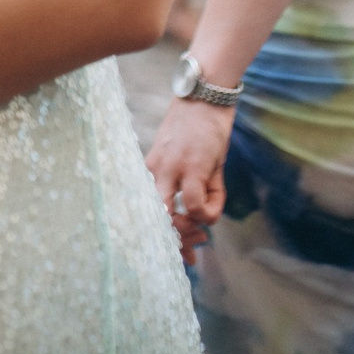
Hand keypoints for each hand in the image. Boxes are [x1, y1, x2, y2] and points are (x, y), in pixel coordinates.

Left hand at [144, 97, 234, 264]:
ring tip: (202, 228)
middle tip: (191, 252)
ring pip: (169, 217)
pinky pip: (194, 205)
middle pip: (150, 220)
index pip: (143, 214)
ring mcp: (170, 170)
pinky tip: (211, 205)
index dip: (159, 241)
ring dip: (189, 229)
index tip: (179, 255)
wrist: (205, 97)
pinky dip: (206, 214)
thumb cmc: (196, 131)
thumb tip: (200, 224)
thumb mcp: (189, 165)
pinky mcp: (192, 166)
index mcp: (148, 174)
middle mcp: (153, 173)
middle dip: (171, 244)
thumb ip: (192, 193)